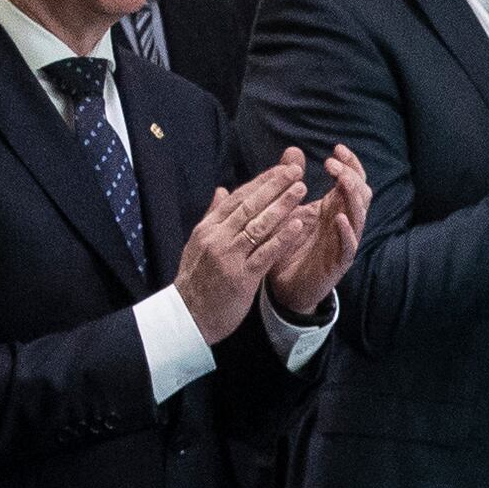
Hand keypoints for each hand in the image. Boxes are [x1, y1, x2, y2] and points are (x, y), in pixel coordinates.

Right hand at [173, 155, 300, 340]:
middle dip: (275, 186)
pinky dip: (282, 237)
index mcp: (208, 228)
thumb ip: (212, 216)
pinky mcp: (241, 277)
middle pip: (250, 206)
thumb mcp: (197, 244)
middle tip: (297, 171)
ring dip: (282, 205)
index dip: (261, 182)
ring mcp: (229, 257)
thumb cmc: (195, 281)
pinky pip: (265, 253)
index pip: (237, 198)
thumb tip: (221, 190)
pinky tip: (298, 224)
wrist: (187, 317)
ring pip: (259, 225)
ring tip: (301, 190)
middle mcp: (217, 238)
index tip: (281, 169)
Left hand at [267, 142, 367, 318]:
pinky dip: (346, 232)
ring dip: (352, 197)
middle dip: (351, 175)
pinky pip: (348, 247)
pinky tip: (339, 219)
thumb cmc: (288, 247)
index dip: (350, 164)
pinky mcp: (337, 263)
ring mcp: (343, 243)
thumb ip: (292, 182)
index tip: (337, 148)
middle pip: (361, 194)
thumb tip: (292, 150)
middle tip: (332, 164)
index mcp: (334, 208)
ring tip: (341, 181)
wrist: (283, 288)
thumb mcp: (287, 209)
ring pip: (359, 217)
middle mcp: (343, 223)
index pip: (353, 181)